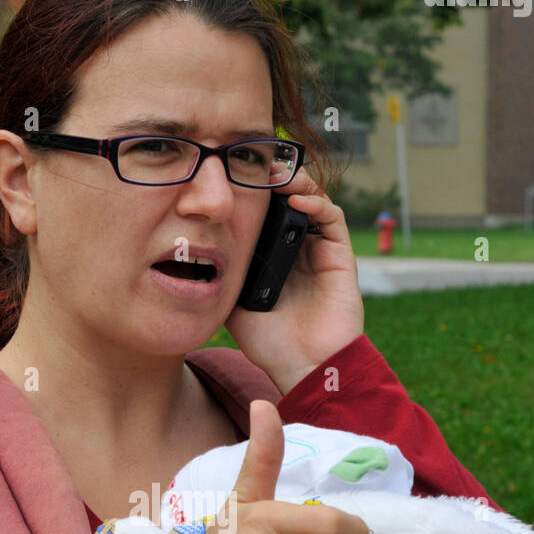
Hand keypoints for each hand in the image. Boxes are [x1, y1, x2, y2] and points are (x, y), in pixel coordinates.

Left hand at [224, 165, 365, 394]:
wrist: (303, 367)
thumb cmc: (270, 342)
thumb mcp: (232, 304)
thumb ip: (220, 276)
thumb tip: (192, 254)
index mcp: (272, 257)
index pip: (264, 211)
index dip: (253, 191)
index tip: (232, 176)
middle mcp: (297, 248)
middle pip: (288, 198)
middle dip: (273, 178)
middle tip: (253, 166)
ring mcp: (320, 250)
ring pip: (311, 200)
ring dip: (294, 182)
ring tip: (274, 176)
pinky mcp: (340, 256)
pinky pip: (332, 218)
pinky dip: (316, 202)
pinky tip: (296, 200)